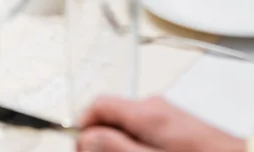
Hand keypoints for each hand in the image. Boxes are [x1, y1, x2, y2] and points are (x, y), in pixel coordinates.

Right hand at [77, 96, 245, 151]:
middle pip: (110, 115)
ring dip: (118, 144)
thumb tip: (86, 137)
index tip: (82, 150)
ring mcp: (163, 113)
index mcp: (146, 112)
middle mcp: (153, 105)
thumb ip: (116, 147)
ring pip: (125, 124)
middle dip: (100, 141)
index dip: (82, 128)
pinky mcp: (171, 123)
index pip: (98, 105)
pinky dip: (134, 143)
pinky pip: (142, 129)